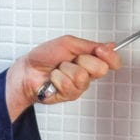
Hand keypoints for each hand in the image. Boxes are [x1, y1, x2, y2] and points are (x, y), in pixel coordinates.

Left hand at [5, 35, 121, 120]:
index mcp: (89, 59)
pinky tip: (53, 79)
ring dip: (66, 69)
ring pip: (82, 76)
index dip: (110, 56)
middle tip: (69, 60)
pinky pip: (69, 85)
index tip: (101, 50)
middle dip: (82, 60)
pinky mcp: (70, 95)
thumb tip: (110, 45)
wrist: (28, 70)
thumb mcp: (68, 43)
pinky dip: (57, 78)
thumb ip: (90, 45)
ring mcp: (79, 86)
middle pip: (101, 69)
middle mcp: (87, 73)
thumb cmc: (44, 56)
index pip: (111, 61)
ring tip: (58, 69)